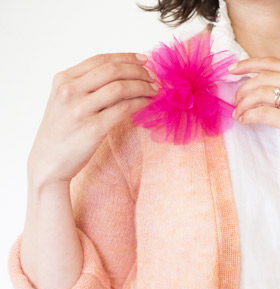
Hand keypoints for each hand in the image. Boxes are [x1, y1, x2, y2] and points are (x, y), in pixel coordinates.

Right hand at [27, 52, 158, 187]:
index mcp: (63, 79)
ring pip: (120, 87)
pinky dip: (140, 103)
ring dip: (143, 86)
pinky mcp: (93, 128)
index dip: (126, 57)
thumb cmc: (61, 132)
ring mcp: (81, 109)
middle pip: (112, 70)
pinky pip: (123, 109)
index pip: (100, 60)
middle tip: (153, 76)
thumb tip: (122, 76)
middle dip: (138, 71)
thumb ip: (85, 86)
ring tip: (154, 90)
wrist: (48, 162)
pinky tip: (147, 103)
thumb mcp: (65, 101)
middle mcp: (70, 91)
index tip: (143, 60)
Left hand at [229, 56, 279, 179]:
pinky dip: (249, 116)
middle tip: (235, 101)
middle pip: (263, 77)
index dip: (249, 64)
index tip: (232, 70)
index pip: (273, 63)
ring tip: (238, 114)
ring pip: (261, 94)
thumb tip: (256, 84)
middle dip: (243, 89)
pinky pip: (263, 113)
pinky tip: (245, 121)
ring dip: (243, 104)